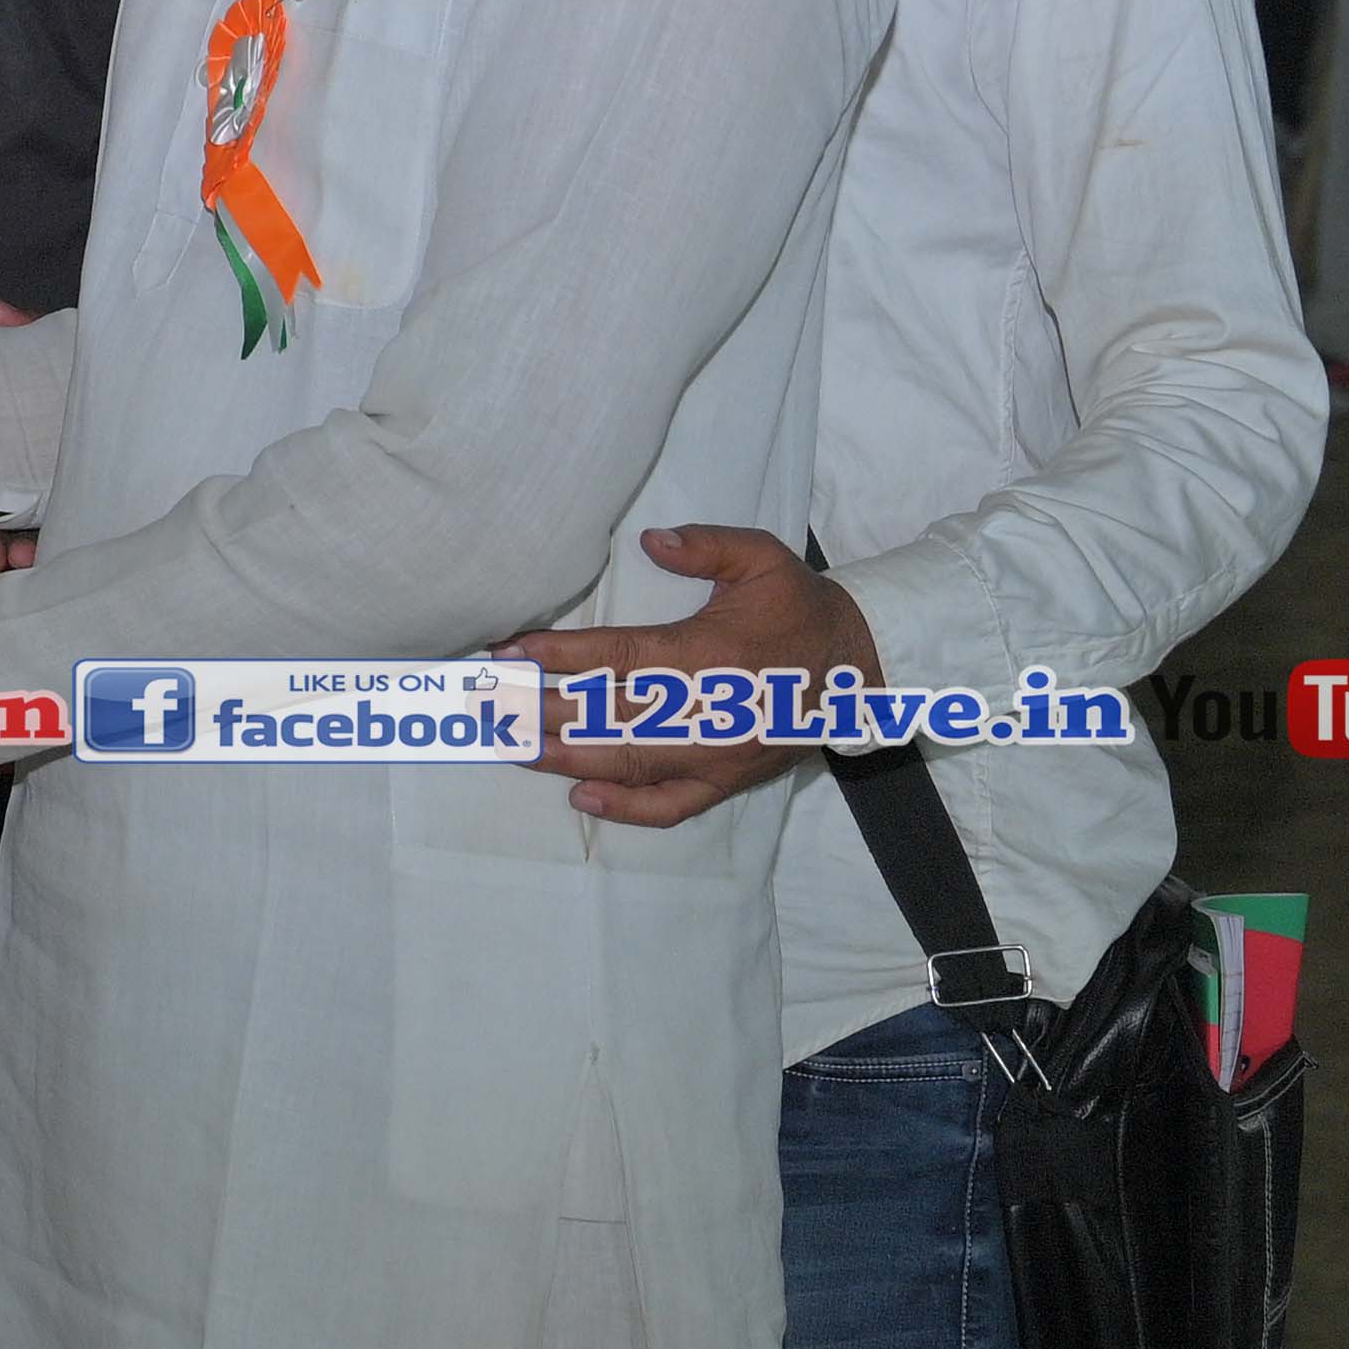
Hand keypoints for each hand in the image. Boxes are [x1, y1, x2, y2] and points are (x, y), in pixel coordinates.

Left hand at [509, 521, 879, 827]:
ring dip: (562, 756)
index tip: (507, 653)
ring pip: (626, 763)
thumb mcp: (764, 560)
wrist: (862, 667)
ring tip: (509, 742)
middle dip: (538, 711)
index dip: (557, 657)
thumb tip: (652, 541)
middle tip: (485, 704)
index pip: (615, 658)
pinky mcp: (728, 781)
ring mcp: (715, 754)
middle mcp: (706, 712)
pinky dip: (625, 807)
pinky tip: (581, 797)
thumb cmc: (802, 608)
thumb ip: (707, 546)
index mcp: (708, 655)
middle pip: (605, 717)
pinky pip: (671, 805)